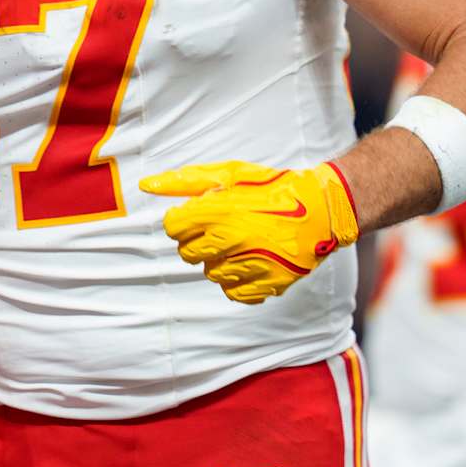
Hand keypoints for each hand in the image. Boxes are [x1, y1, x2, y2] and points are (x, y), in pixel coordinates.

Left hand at [138, 160, 358, 303]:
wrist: (319, 209)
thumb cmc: (270, 187)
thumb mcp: (227, 174)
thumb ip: (184, 182)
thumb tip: (145, 185)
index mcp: (218, 211)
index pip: (172, 227)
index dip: (180, 220)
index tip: (195, 216)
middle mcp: (231, 240)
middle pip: (186, 252)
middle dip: (196, 239)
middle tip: (218, 228)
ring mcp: (250, 264)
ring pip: (209, 273)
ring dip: (217, 260)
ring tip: (238, 243)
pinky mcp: (268, 284)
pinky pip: (234, 292)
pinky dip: (236, 281)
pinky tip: (247, 262)